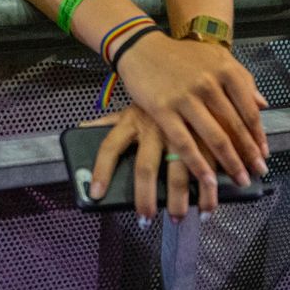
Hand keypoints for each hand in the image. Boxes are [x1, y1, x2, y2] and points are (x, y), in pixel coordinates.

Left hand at [86, 107, 217, 221]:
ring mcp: (181, 133)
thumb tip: (80, 128)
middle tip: (145, 219)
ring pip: (178, 173)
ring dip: (179, 201)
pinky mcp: (206, 137)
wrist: (192, 69)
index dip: (101, 171)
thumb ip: (108, 121)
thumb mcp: (132, 105)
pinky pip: (208, 169)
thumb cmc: (157, 96)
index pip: (110, 146)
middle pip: (145, 168)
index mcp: (132, 120)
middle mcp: (155, 128)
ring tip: (176, 218)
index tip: (96, 194)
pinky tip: (206, 208)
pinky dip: (209, 192)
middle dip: (145, 198)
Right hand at [115, 31, 268, 192]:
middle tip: (258, 172)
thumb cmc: (182, 56)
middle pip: (235, 126)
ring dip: (231, 163)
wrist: (142, 48)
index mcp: (224, 70)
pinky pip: (184, 142)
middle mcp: (208, 83)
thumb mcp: (216, 59)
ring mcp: (185, 97)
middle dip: (249, 153)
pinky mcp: (162, 109)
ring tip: (241, 180)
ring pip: (214, 137)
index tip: (264, 153)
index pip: (248, 109)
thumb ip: (242, 79)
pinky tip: (209, 179)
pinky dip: (199, 164)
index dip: (258, 135)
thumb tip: (263, 105)